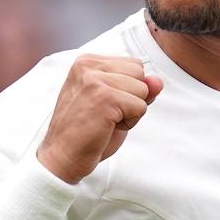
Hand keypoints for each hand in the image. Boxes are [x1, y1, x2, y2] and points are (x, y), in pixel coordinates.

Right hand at [37, 56, 163, 183]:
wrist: (62, 157)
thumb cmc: (86, 132)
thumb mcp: (115, 104)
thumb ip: (137, 89)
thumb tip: (158, 81)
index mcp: (87, 61)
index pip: (134, 65)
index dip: (128, 90)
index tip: (104, 105)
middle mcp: (88, 65)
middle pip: (140, 74)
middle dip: (132, 98)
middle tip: (105, 115)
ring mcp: (95, 80)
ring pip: (143, 90)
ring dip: (131, 112)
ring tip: (104, 121)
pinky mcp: (105, 98)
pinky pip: (141, 107)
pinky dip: (130, 123)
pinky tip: (106, 127)